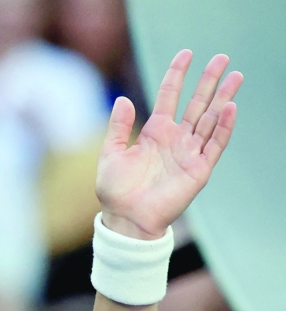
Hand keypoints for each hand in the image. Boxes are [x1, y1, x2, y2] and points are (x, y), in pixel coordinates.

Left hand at [96, 50, 242, 239]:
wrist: (126, 220)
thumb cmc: (116, 192)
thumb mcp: (111, 154)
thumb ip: (119, 127)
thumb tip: (123, 99)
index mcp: (155, 132)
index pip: (170, 96)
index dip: (177, 74)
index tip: (186, 54)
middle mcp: (175, 139)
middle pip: (197, 103)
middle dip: (209, 81)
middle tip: (222, 58)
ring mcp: (189, 153)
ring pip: (210, 120)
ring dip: (223, 98)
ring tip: (235, 77)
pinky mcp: (198, 170)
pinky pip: (215, 145)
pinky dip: (223, 127)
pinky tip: (229, 107)